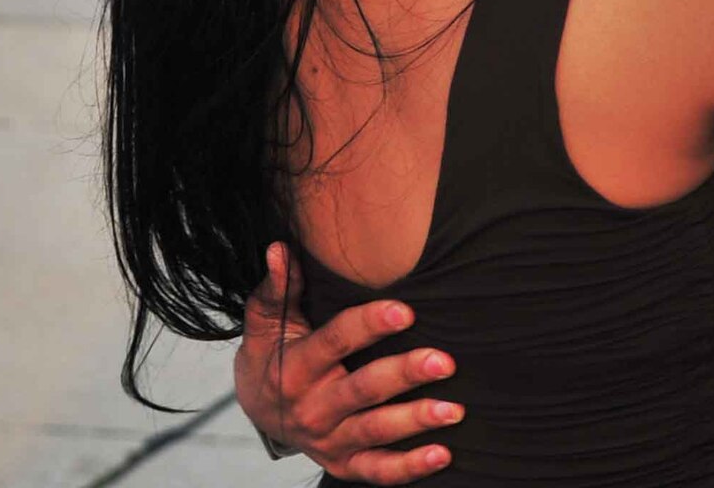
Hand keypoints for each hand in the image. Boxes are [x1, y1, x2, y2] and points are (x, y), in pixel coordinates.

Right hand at [234, 242, 462, 482]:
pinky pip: (378, 470)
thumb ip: (278, 286)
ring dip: (416, 421)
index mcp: (294, 368)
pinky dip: (410, 467)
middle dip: (404, 375)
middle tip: (443, 361)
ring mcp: (328, 440)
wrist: (259, 409)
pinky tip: (442, 454)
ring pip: (375, 431)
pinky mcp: (342, 464)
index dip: (368, 326)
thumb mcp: (266, 319)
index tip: (404, 311)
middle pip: (363, 389)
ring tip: (454, 409)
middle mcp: (311, 408)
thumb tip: (280, 249)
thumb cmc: (270, 351)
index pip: (334, 342)